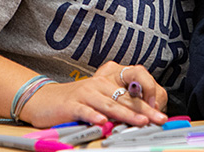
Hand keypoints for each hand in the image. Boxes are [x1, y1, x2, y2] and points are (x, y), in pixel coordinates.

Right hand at [19, 62, 168, 127]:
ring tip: (141, 121)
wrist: (44, 99)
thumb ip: (117, 104)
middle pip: (126, 98)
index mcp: (109, 80)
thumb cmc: (76, 101)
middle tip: (160, 119)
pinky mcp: (72, 104)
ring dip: (127, 114)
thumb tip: (142, 115)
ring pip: (110, 104)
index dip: (148, 96)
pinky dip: (95, 116)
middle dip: (145, 110)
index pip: (133, 86)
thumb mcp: (99, 98)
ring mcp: (86, 93)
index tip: (160, 110)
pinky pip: (86, 110)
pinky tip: (104, 123)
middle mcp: (100, 83)